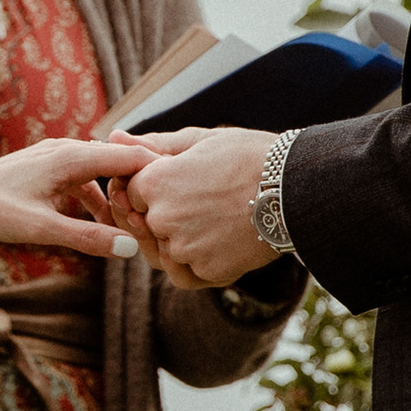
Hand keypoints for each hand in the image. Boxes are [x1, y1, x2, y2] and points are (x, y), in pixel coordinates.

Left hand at [0, 133, 152, 256]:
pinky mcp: (45, 167)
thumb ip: (89, 237)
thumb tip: (129, 248)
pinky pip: (81, 177)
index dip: (155, 174)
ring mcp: (54, 156)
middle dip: (138, 187)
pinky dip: (94, 197)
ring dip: (114, 196)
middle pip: (117, 162)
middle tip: (157, 216)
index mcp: (71, 157)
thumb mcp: (43, 229)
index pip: (129, 157)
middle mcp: (66, 149)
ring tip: (128, 225)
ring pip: (99, 171)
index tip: (175, 196)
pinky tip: (95, 221)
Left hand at [122, 128, 273, 289]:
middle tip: (200, 203)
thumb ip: (152, 145)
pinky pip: (184, 274)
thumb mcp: (199, 141)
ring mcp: (184, 248)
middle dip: (164, 215)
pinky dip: (195, 264)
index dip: (154, 188)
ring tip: (213, 220)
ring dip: (180, 240)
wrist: (296, 188)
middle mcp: (162, 218)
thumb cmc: (249, 156)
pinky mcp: (206, 272)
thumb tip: (113, 136)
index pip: (131, 193)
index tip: (183, 182)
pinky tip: (215, 244)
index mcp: (154, 182)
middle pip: (144, 224)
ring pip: (163, 251)